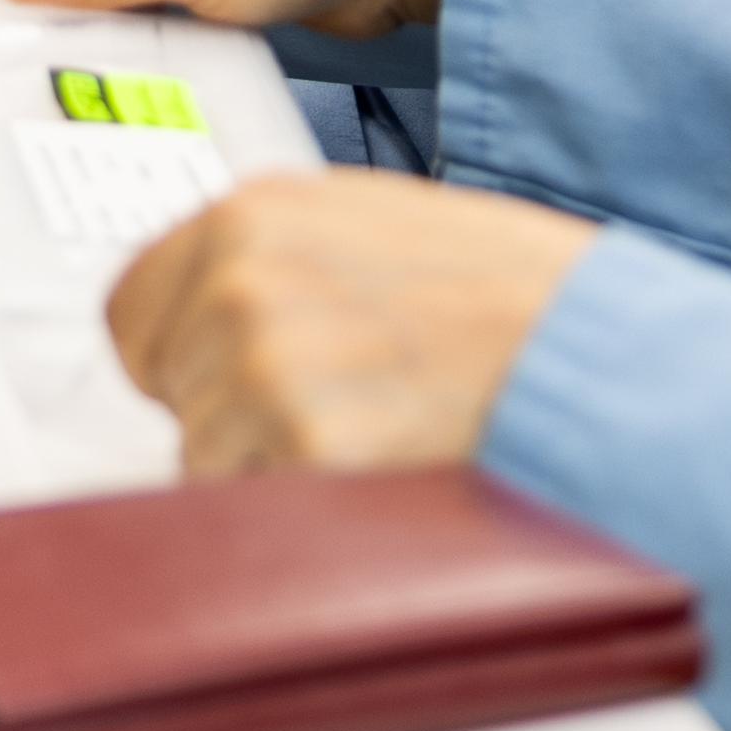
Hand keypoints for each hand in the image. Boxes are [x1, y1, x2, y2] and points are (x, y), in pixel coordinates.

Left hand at [107, 174, 594, 477]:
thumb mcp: (377, 225)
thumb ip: (278, 257)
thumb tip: (205, 312)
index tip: (218, 377)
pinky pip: (254, 518)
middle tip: (331, 409)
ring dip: (268, 472)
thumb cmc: (516, 296)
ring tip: (372, 437)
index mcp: (254, 212)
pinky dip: (304, 518)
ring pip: (204, 464)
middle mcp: (242, 279)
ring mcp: (265, 367)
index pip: (131, 309)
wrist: (599, 356)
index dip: (179, 356)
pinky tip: (377, 475)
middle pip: (169, 394)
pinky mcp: (303, 452)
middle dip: (229, 415)